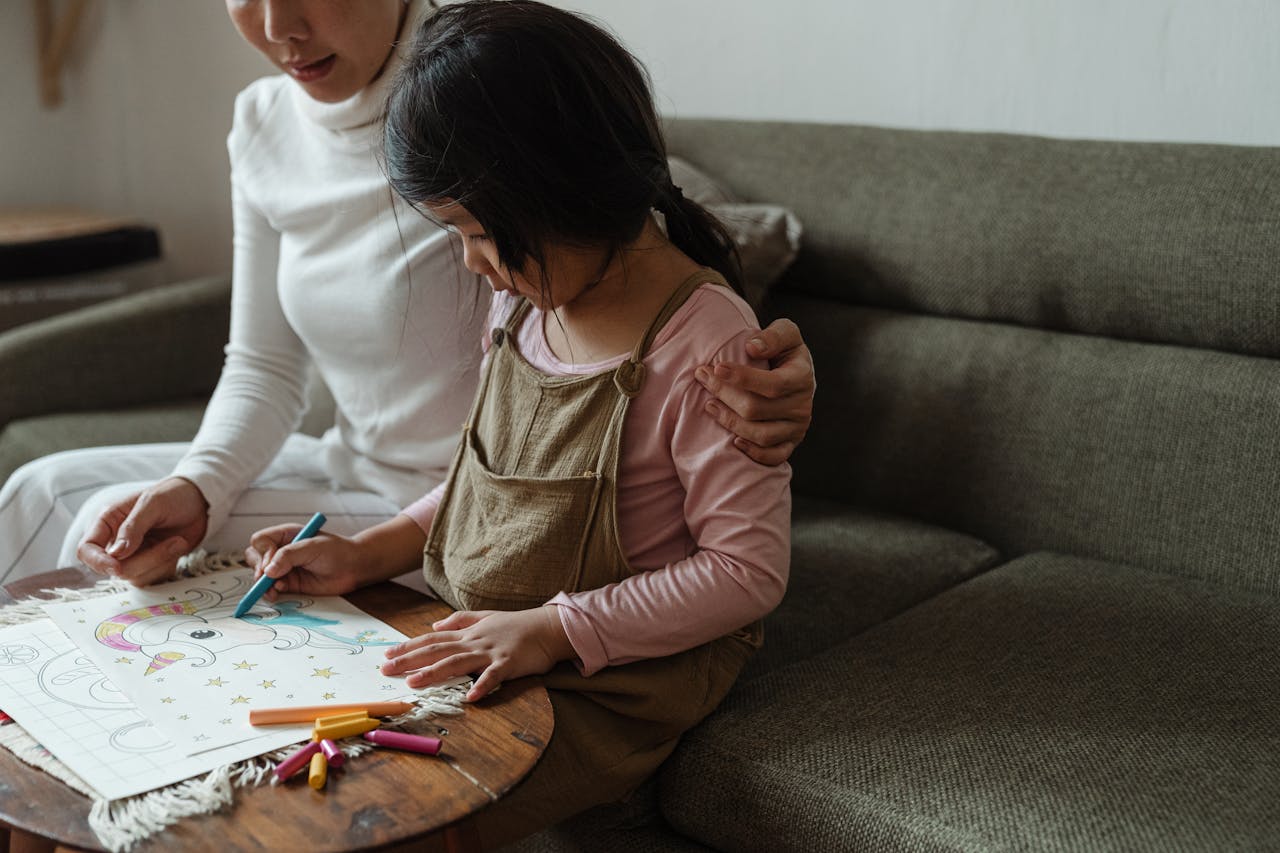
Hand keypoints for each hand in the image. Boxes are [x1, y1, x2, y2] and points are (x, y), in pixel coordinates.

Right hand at [77, 477, 208, 586]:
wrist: (200, 502)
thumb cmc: (173, 495)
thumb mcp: (153, 503)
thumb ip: (133, 527)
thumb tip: (116, 555)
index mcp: (108, 522)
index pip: (86, 550)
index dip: (98, 562)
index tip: (117, 566)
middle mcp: (116, 542)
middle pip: (115, 569)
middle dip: (146, 560)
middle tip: (173, 542)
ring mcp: (133, 555)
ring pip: (135, 577)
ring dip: (160, 562)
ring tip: (178, 541)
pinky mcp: (150, 564)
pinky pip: (152, 578)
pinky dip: (167, 566)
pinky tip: (177, 547)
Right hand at [244, 525, 365, 599]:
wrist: (354, 568)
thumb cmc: (337, 550)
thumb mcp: (313, 546)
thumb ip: (289, 556)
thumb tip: (267, 571)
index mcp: (286, 535)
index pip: (261, 540)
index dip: (263, 553)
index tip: (271, 564)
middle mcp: (282, 551)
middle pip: (255, 557)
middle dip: (258, 568)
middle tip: (267, 578)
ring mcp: (284, 568)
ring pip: (260, 575)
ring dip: (262, 583)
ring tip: (274, 588)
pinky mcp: (289, 583)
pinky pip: (271, 588)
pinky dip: (270, 592)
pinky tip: (278, 592)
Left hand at [381, 607, 574, 701]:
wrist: (547, 627)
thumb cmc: (517, 624)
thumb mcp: (486, 617)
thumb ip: (460, 620)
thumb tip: (435, 624)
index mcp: (468, 633)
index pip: (432, 639)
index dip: (409, 647)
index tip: (387, 654)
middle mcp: (474, 641)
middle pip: (437, 651)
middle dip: (410, 660)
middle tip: (386, 670)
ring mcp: (490, 652)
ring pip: (457, 662)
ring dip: (434, 673)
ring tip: (414, 682)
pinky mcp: (508, 663)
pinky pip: (493, 676)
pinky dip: (481, 686)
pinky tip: (470, 697)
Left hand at [696, 317, 815, 465]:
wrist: (796, 374)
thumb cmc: (784, 351)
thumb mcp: (786, 333)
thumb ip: (773, 336)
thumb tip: (751, 348)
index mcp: (802, 378)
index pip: (772, 384)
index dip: (743, 378)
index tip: (716, 368)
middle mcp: (803, 407)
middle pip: (757, 410)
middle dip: (725, 394)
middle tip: (702, 378)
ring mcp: (797, 428)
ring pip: (761, 435)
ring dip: (730, 422)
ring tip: (709, 405)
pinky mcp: (791, 443)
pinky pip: (774, 457)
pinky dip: (753, 453)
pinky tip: (733, 441)